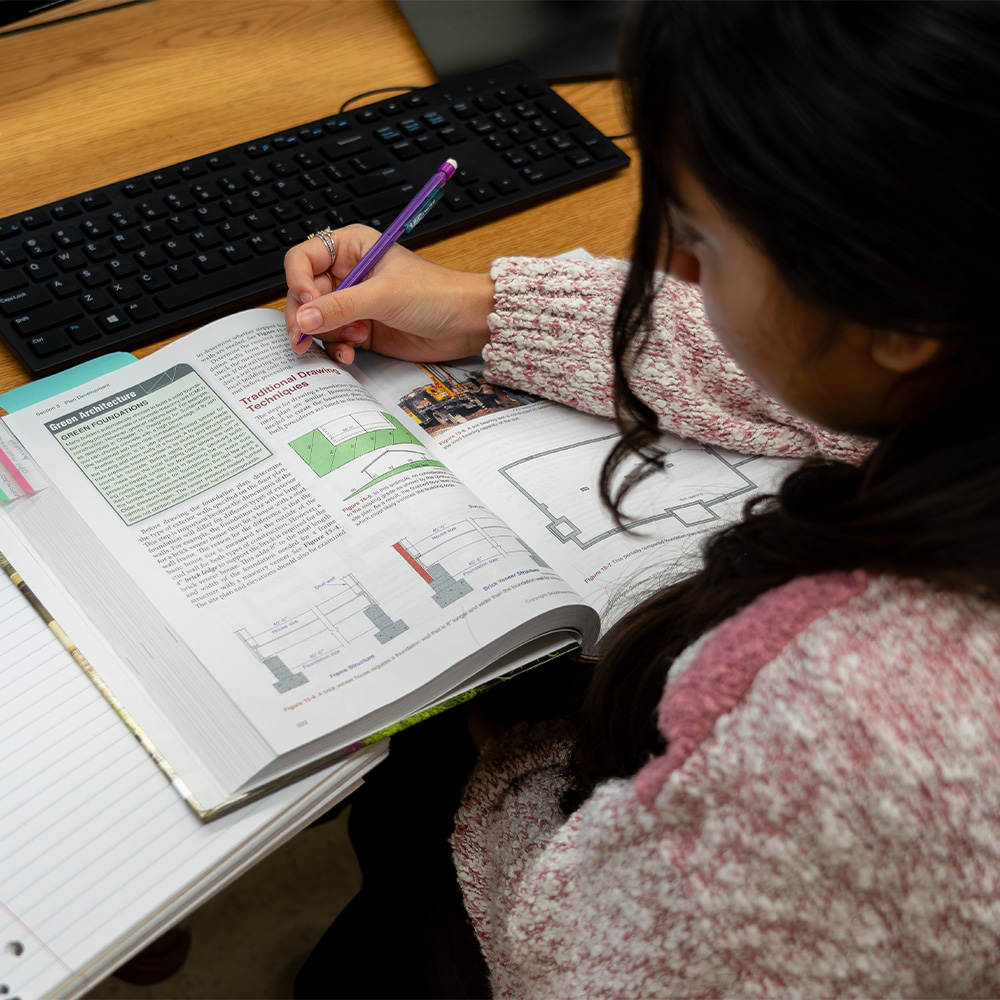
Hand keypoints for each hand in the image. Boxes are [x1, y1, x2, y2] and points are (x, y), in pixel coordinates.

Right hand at [284, 224, 494, 363]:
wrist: (465, 324)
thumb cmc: (436, 294)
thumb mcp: (384, 296)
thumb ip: (340, 307)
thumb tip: (303, 318)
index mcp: (351, 248)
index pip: (303, 259)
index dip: (299, 281)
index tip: (308, 302)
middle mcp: (348, 274)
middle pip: (304, 294)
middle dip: (305, 316)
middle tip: (306, 336)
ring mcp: (354, 304)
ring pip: (316, 321)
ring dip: (324, 335)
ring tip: (348, 341)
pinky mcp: (361, 330)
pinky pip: (333, 339)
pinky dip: (336, 348)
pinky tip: (350, 352)